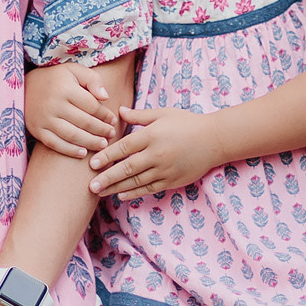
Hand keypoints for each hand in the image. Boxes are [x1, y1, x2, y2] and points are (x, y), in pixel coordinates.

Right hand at [26, 61, 119, 156]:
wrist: (24, 87)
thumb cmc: (56, 79)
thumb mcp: (74, 70)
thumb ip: (92, 80)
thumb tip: (106, 97)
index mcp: (65, 88)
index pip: (91, 106)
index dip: (105, 115)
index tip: (113, 120)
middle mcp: (54, 104)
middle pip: (84, 122)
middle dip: (101, 130)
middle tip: (111, 135)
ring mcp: (44, 119)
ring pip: (71, 135)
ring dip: (90, 142)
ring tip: (102, 145)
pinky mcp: (37, 130)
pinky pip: (55, 144)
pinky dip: (70, 150)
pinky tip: (83, 153)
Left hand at [88, 106, 226, 197]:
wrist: (215, 139)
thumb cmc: (187, 123)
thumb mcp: (163, 114)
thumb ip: (139, 115)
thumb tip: (118, 111)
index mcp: (152, 135)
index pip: (123, 148)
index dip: (106, 156)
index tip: (92, 163)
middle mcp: (156, 154)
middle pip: (126, 168)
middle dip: (106, 178)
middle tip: (90, 186)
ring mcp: (165, 170)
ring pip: (136, 181)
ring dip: (116, 188)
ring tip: (101, 193)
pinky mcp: (172, 180)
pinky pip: (149, 189)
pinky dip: (134, 193)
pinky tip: (121, 195)